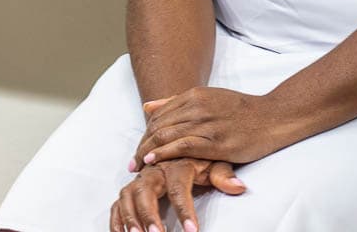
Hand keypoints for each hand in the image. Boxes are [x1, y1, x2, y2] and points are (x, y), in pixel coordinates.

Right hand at [110, 156, 245, 231]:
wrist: (183, 135)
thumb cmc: (201, 154)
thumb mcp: (214, 162)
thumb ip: (223, 175)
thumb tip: (239, 187)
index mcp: (176, 161)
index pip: (179, 186)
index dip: (184, 209)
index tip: (191, 231)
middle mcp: (155, 168)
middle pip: (145, 189)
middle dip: (149, 215)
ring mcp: (141, 178)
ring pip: (128, 195)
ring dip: (130, 217)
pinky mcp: (132, 187)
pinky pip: (118, 202)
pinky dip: (116, 218)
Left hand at [130, 87, 283, 169]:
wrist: (271, 117)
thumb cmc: (241, 111)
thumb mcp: (209, 98)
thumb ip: (178, 102)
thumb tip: (148, 107)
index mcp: (196, 95)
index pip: (159, 115)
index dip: (145, 133)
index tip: (138, 149)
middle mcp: (198, 106)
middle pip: (159, 126)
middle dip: (143, 145)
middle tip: (133, 162)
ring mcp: (207, 123)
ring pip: (167, 135)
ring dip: (148, 152)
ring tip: (137, 165)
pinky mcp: (216, 141)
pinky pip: (182, 146)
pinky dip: (164, 153)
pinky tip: (153, 161)